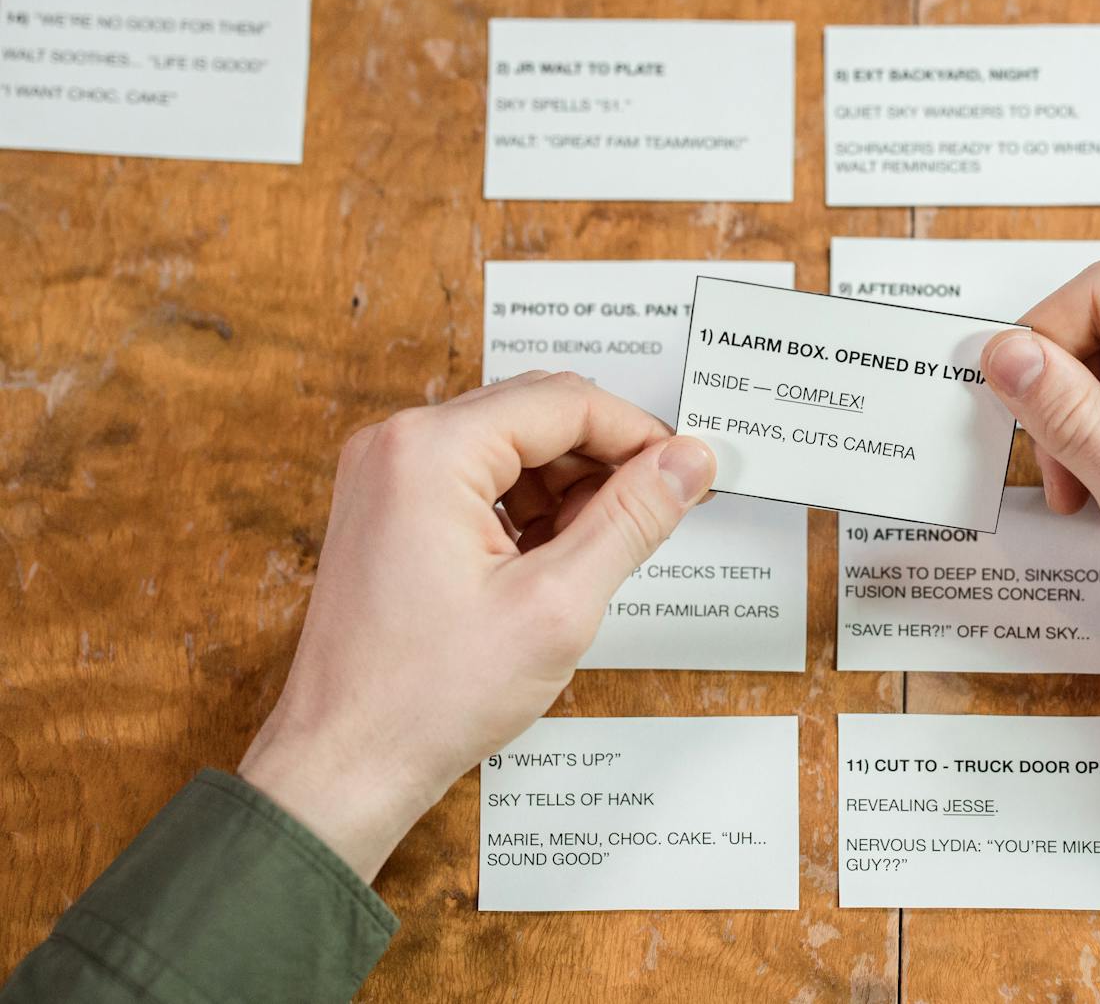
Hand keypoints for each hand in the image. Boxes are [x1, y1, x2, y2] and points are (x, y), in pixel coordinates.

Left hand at [238, 371, 714, 879]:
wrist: (343, 766)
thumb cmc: (426, 698)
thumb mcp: (558, 604)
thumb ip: (632, 519)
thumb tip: (687, 462)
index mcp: (430, 452)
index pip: (565, 402)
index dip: (639, 435)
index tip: (687, 473)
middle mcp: (398, 446)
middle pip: (536, 412)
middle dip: (605, 459)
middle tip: (656, 511)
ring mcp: (386, 476)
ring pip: (511, 444)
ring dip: (567, 486)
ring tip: (597, 553)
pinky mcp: (389, 509)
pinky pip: (478, 477)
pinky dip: (527, 507)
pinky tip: (552, 562)